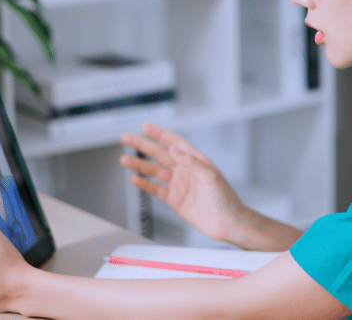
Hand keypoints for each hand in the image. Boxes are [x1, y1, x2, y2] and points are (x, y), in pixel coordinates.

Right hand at [120, 123, 245, 242]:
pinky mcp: (175, 199)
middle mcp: (185, 170)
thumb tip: (174, 148)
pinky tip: (134, 179)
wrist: (227, 223)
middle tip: (126, 138)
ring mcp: (179, 184)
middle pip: (159, 154)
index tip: (145, 127)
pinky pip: (156, 189)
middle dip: (142, 145)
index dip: (160, 134)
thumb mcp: (209, 176)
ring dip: (139, 165)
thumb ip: (191, 161)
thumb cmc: (224, 198)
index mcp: (195, 160)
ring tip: (124, 159)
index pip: (174, 142)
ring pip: (154, 171)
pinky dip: (145, 184)